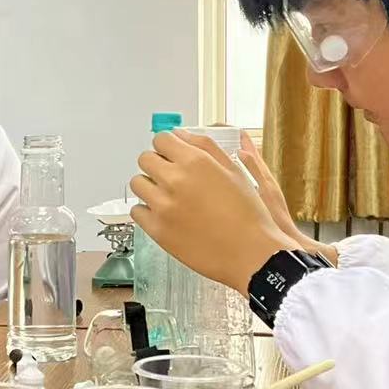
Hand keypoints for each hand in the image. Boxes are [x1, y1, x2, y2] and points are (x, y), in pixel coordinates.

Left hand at [129, 129, 294, 295]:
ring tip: (166, 196)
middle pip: (145, 159)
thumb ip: (205, 147)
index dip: (166, 146)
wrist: (251, 254)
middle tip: (169, 175)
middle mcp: (175, 180)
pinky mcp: (157, 230)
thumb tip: (181, 135)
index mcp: (195, 162)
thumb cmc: (248, 215)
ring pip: (137, 184)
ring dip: (149, 186)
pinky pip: (137, 211)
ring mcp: (163, 206)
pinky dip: (146, 211)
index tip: (170, 154)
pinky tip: (164, 214)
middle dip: (156, 164)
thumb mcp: (234, 171)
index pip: (161, 139)